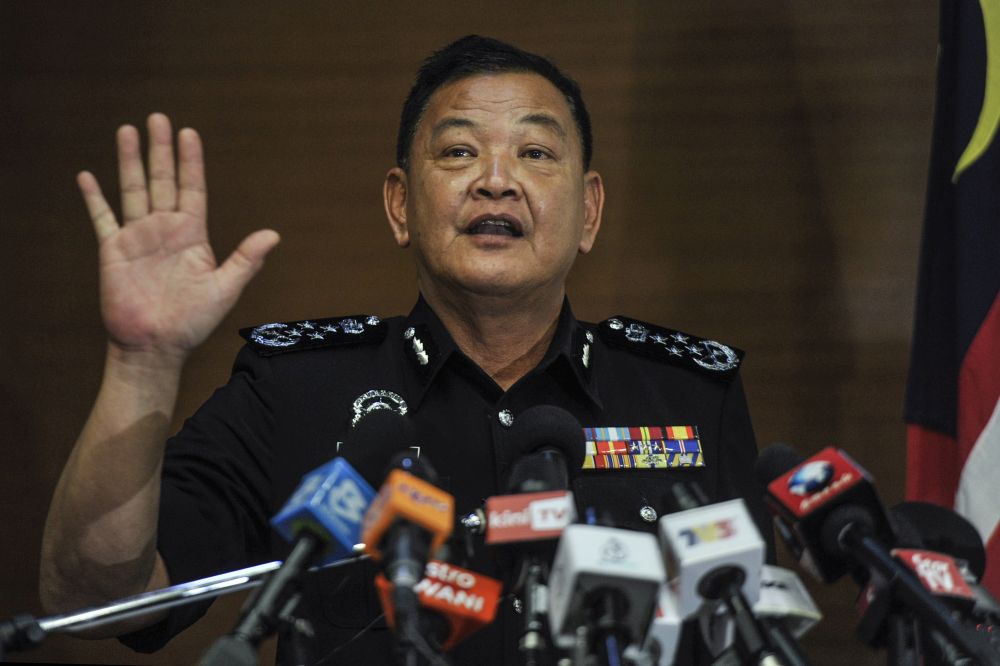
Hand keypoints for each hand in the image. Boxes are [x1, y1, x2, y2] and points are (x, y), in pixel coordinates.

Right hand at [78, 113, 279, 361]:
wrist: (157, 345)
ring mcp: (138, 238)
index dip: (191, 162)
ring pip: (133, 190)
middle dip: (160, 150)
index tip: (189, 133)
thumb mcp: (225, 288)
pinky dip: (94, 198)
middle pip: (162, 180)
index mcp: (192, 235)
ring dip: (129, 161)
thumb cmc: (194, 322)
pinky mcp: (114, 251)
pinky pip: (102, 218)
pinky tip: (87, 176)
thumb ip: (246, 259)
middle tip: (158, 118)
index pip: (192, 188)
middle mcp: (165, 230)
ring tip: (127, 131)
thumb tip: (273, 234)